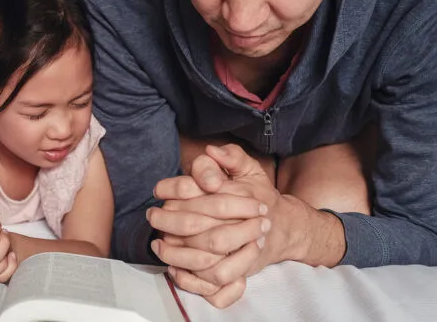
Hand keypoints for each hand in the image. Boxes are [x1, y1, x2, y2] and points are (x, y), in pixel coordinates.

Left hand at [149, 146, 275, 306]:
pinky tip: (175, 269)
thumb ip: (233, 157)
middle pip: (202, 231)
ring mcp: (243, 256)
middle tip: (152, 216)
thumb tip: (212, 151)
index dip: (178, 193)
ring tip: (158, 244)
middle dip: (170, 223)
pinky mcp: (241, 275)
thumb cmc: (259, 197)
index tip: (158, 192)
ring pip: (207, 263)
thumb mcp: (251, 171)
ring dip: (178, 255)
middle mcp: (244, 229)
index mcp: (246, 200)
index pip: (207, 198)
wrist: (284, 229)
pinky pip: (216, 286)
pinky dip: (194, 281)